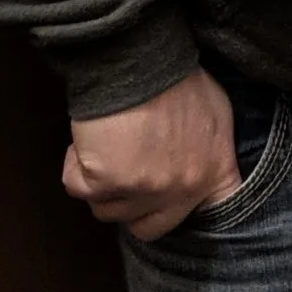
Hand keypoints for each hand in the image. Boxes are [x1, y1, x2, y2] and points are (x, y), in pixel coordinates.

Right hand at [62, 66, 240, 241]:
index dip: (190, 209)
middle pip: (148, 227)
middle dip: (132, 206)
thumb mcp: (214, 114)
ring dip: (102, 183)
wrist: (142, 63)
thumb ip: (210, 151)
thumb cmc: (177, 80)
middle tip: (126, 173)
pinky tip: (91, 140)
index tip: (172, 203)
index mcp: (214, 170)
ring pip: (108, 210)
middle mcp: (183, 188)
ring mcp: (145, 190)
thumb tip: (198, 167)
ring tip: (112, 143)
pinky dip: (77, 167)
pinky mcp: (107, 183)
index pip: (214, 210)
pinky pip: (79, 188)